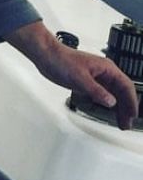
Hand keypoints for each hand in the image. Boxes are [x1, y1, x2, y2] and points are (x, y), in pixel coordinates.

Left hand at [6, 21, 138, 128]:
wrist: (45, 55)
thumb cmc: (61, 59)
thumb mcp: (80, 78)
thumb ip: (96, 91)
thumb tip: (111, 102)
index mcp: (107, 68)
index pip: (126, 86)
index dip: (132, 102)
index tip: (133, 114)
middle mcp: (104, 73)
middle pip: (121, 93)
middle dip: (126, 108)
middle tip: (126, 123)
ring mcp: (96, 78)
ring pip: (112, 95)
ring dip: (117, 108)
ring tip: (120, 122)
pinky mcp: (87, 83)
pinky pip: (102, 95)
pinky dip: (106, 105)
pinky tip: (107, 113)